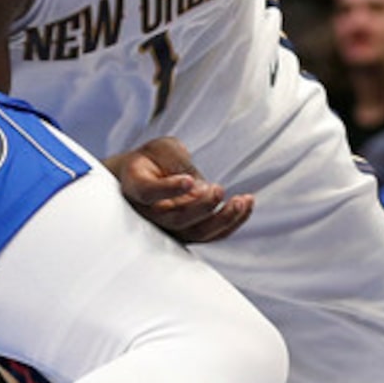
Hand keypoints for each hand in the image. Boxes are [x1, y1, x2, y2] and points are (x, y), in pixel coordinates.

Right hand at [105, 137, 253, 243]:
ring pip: (197, 232)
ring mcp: (170, 227)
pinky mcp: (190, 231)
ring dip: (223, 219)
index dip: (168, 189)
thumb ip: (176, 161)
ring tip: (241, 201)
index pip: (148, 193)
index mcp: (136, 187)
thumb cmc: (153, 159)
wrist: (147, 176)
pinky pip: (213, 234)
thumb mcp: (162, 148)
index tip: (188, 180)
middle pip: (176, 220)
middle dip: (202, 207)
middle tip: (218, 189)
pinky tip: (247, 203)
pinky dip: (233, 221)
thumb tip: (197, 185)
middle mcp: (150, 214)